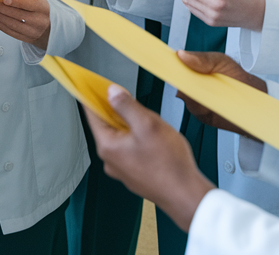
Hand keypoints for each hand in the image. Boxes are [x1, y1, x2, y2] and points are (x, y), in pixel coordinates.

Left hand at [0, 0, 51, 48]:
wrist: (50, 28)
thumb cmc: (39, 9)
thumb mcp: (37, 1)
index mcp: (42, 8)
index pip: (29, 5)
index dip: (16, 2)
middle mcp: (38, 21)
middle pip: (17, 16)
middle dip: (1, 10)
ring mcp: (31, 32)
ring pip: (11, 25)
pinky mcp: (25, 38)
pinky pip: (9, 32)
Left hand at [85, 84, 213, 232]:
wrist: (186, 195)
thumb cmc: (169, 164)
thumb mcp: (147, 124)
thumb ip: (126, 106)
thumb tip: (111, 92)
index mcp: (108, 146)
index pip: (92, 114)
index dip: (93, 96)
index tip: (93, 83)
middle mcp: (110, 160)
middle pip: (108, 125)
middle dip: (121, 111)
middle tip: (138, 104)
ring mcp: (122, 169)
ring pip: (122, 137)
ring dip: (133, 126)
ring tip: (153, 126)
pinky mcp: (134, 174)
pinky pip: (130, 150)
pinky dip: (139, 140)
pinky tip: (156, 141)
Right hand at [173, 51, 265, 140]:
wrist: (253, 100)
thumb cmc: (237, 77)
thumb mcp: (221, 61)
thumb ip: (202, 58)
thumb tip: (180, 54)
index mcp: (194, 67)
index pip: (176, 64)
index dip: (168, 62)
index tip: (164, 61)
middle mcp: (191, 83)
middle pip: (176, 80)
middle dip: (180, 79)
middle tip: (192, 76)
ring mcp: (194, 99)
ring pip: (184, 96)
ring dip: (195, 94)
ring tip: (212, 91)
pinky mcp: (200, 113)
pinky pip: (194, 109)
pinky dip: (202, 106)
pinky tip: (212, 103)